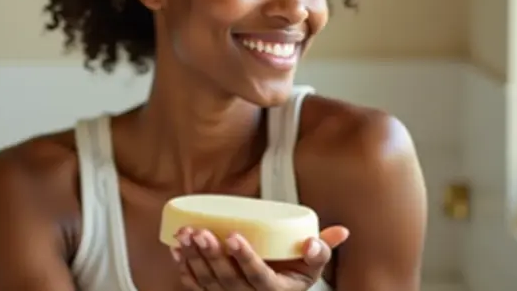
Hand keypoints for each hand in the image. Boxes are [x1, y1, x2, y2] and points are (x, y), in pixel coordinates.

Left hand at [171, 226, 349, 289]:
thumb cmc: (293, 276)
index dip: (244, 257)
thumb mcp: (312, 267)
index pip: (258, 277)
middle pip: (227, 280)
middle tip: (200, 231)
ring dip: (194, 258)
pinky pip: (196, 286)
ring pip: (208, 283)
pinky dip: (184, 268)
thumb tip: (340, 231)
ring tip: (185, 235)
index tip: (233, 235)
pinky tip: (176, 250)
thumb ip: (322, 249)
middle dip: (211, 255)